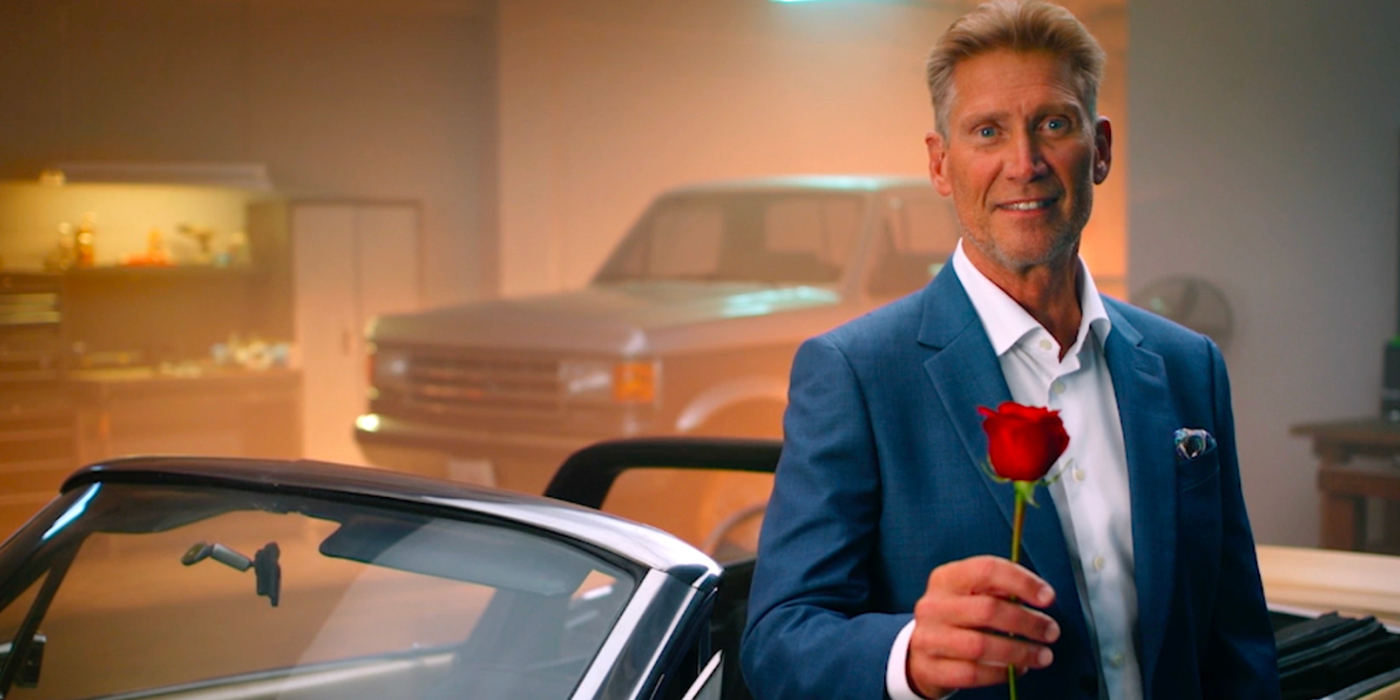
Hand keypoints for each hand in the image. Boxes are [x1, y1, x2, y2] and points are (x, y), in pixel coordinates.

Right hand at [906, 555, 1060, 698]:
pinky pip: (973, 673)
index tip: (1047, 597)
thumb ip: (999, 589)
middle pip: (988, 610)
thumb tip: (1040, 594)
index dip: (1022, 582)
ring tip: (1042, 655)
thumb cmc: (957, 618)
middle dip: (1028, 621)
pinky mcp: (931, 668)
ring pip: (982, 646)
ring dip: (1020, 652)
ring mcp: (929, 637)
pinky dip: (1002, 673)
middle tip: (1051, 631)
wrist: (921, 650)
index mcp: (946, 578)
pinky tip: (1017, 669)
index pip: (986, 570)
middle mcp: (933, 605)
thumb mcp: (970, 594)